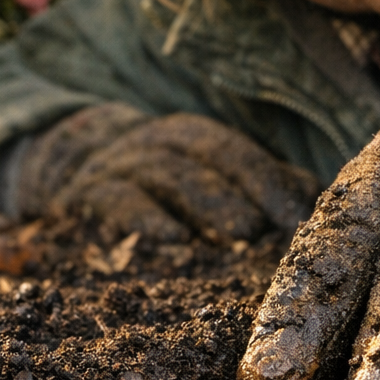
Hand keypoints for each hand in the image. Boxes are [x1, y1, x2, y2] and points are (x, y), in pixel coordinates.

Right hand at [40, 109, 318, 242]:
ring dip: (204, 202)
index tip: (299, 216)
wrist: (66, 172)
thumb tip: (313, 201)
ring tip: (239, 232)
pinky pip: (113, 200)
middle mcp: (156, 145)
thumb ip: (255, 186)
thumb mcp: (200, 177)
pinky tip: (169, 239)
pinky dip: (142, 217)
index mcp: (190, 140)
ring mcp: (119, 167)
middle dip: (240, 189)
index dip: (268, 179)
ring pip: (165, 173)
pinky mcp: (83, 195)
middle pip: (204, 158)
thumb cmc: (153, 186)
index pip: (234, 153)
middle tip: (264, 227)